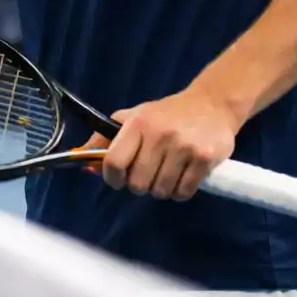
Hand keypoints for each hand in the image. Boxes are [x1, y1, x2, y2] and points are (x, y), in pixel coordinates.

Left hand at [84, 88, 240, 200]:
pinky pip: (183, 192)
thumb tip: (83, 161)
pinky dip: (180, 192)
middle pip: (138, 183)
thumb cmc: (166, 114)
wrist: (212, 104)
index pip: (114, 161)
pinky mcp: (204, 159)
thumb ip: (106, 138)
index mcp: (137, 124)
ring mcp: (183, 147)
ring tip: (166, 175)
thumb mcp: (133, 118)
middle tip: (147, 176)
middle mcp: (158, 135)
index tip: (118, 180)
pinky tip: (182, 178)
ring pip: (161, 190)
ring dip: (161, 190)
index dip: (112, 178)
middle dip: (139, 186)